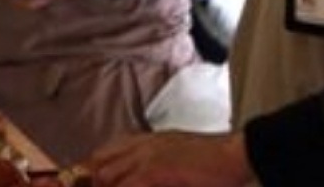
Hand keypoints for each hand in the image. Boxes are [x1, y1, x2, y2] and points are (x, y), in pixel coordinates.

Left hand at [89, 131, 252, 186]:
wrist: (235, 155)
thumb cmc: (212, 161)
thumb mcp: (176, 155)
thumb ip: (155, 166)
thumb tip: (142, 178)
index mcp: (145, 141)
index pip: (105, 152)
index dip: (92, 169)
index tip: (88, 182)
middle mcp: (141, 145)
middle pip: (100, 162)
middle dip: (92, 181)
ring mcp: (146, 156)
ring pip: (107, 175)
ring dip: (106, 185)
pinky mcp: (153, 170)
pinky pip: (127, 185)